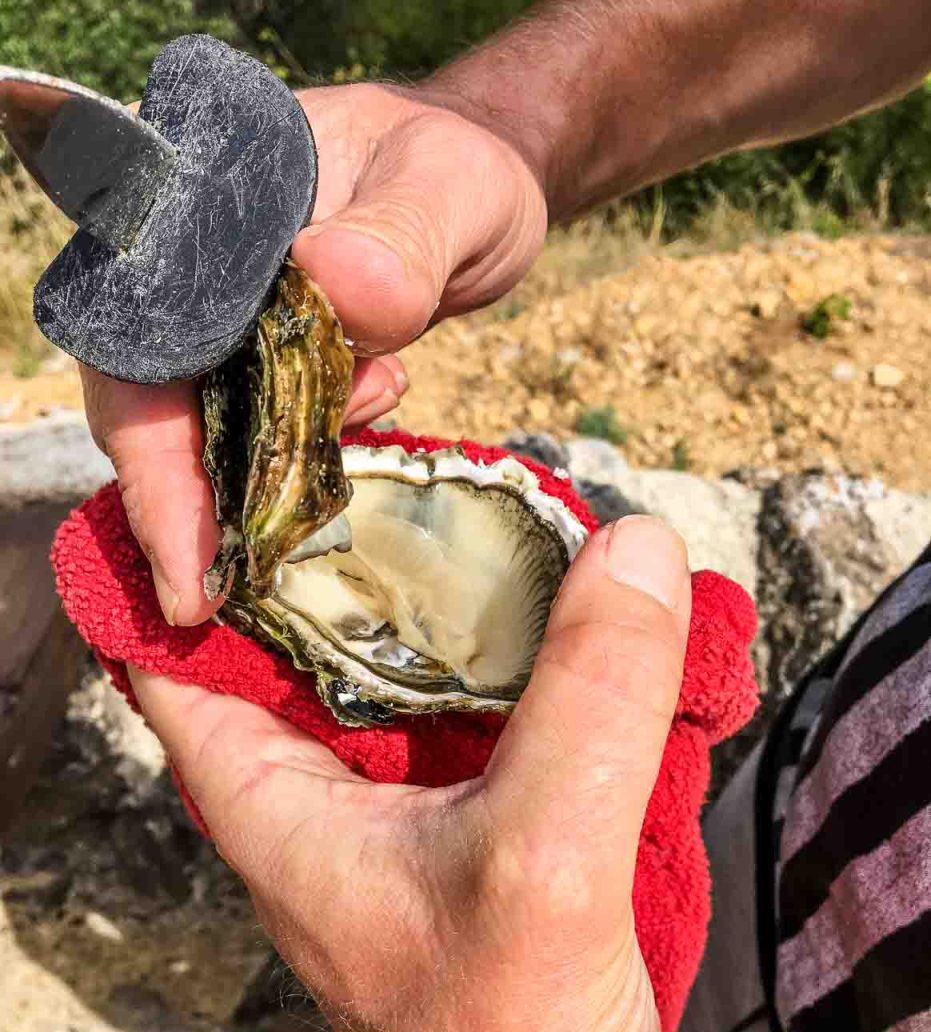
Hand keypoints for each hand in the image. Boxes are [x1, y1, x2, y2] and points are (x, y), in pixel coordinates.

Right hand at [80, 82, 545, 626]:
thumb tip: (335, 287)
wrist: (482, 181)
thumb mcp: (453, 187)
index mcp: (202, 205)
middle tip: (205, 600)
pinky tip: (368, 414)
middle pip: (147, 402)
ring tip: (314, 495)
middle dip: (180, 503)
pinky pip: (252, 430)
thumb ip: (403, 234)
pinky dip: (293, 460)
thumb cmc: (462, 168)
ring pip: (199, 427)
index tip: (188, 547)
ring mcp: (224, 318)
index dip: (154, 450)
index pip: (143, 338)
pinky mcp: (261, 358)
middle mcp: (191, 269)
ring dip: (248, 484)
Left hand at [129, 517, 691, 1031]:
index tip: (254, 465)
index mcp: (266, 799)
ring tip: (481, 500)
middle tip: (397, 455)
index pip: (175, 647)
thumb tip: (633, 546)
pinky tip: (558, 600)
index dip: (194, 551)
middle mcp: (315, 791)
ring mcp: (393, 801)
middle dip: (339, 544)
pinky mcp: (468, 812)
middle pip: (295, 630)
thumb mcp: (545, 853)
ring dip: (434, 589)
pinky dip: (507, 646)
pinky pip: (474, 698)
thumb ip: (590, 695)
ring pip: (392, 658)